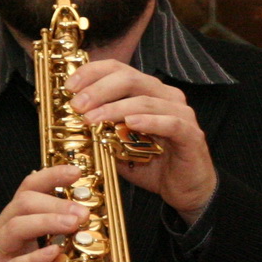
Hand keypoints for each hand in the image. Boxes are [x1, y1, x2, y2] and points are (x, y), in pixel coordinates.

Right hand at [0, 164, 86, 261]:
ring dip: (48, 221)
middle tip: (84, 209)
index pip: (28, 190)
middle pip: (23, 201)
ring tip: (74, 223)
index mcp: (11, 229)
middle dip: (57, 201)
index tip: (78, 171)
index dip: (52, 177)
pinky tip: (54, 253)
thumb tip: (93, 249)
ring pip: (16, 225)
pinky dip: (35, 257)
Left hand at [65, 60, 216, 222]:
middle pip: (130, 79)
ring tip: (92, 119)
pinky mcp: (191, 134)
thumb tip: (72, 123)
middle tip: (77, 105)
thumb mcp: (119, 146)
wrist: (185, 191)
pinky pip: (170, 123)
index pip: (119, 70)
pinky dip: (149, 122)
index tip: (70, 87)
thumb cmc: (153, 165)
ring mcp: (181, 113)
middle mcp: (166, 96)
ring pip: (145, 101)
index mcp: (149, 92)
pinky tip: (129, 124)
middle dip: (99, 90)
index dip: (93, 73)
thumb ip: (102, 131)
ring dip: (115, 109)